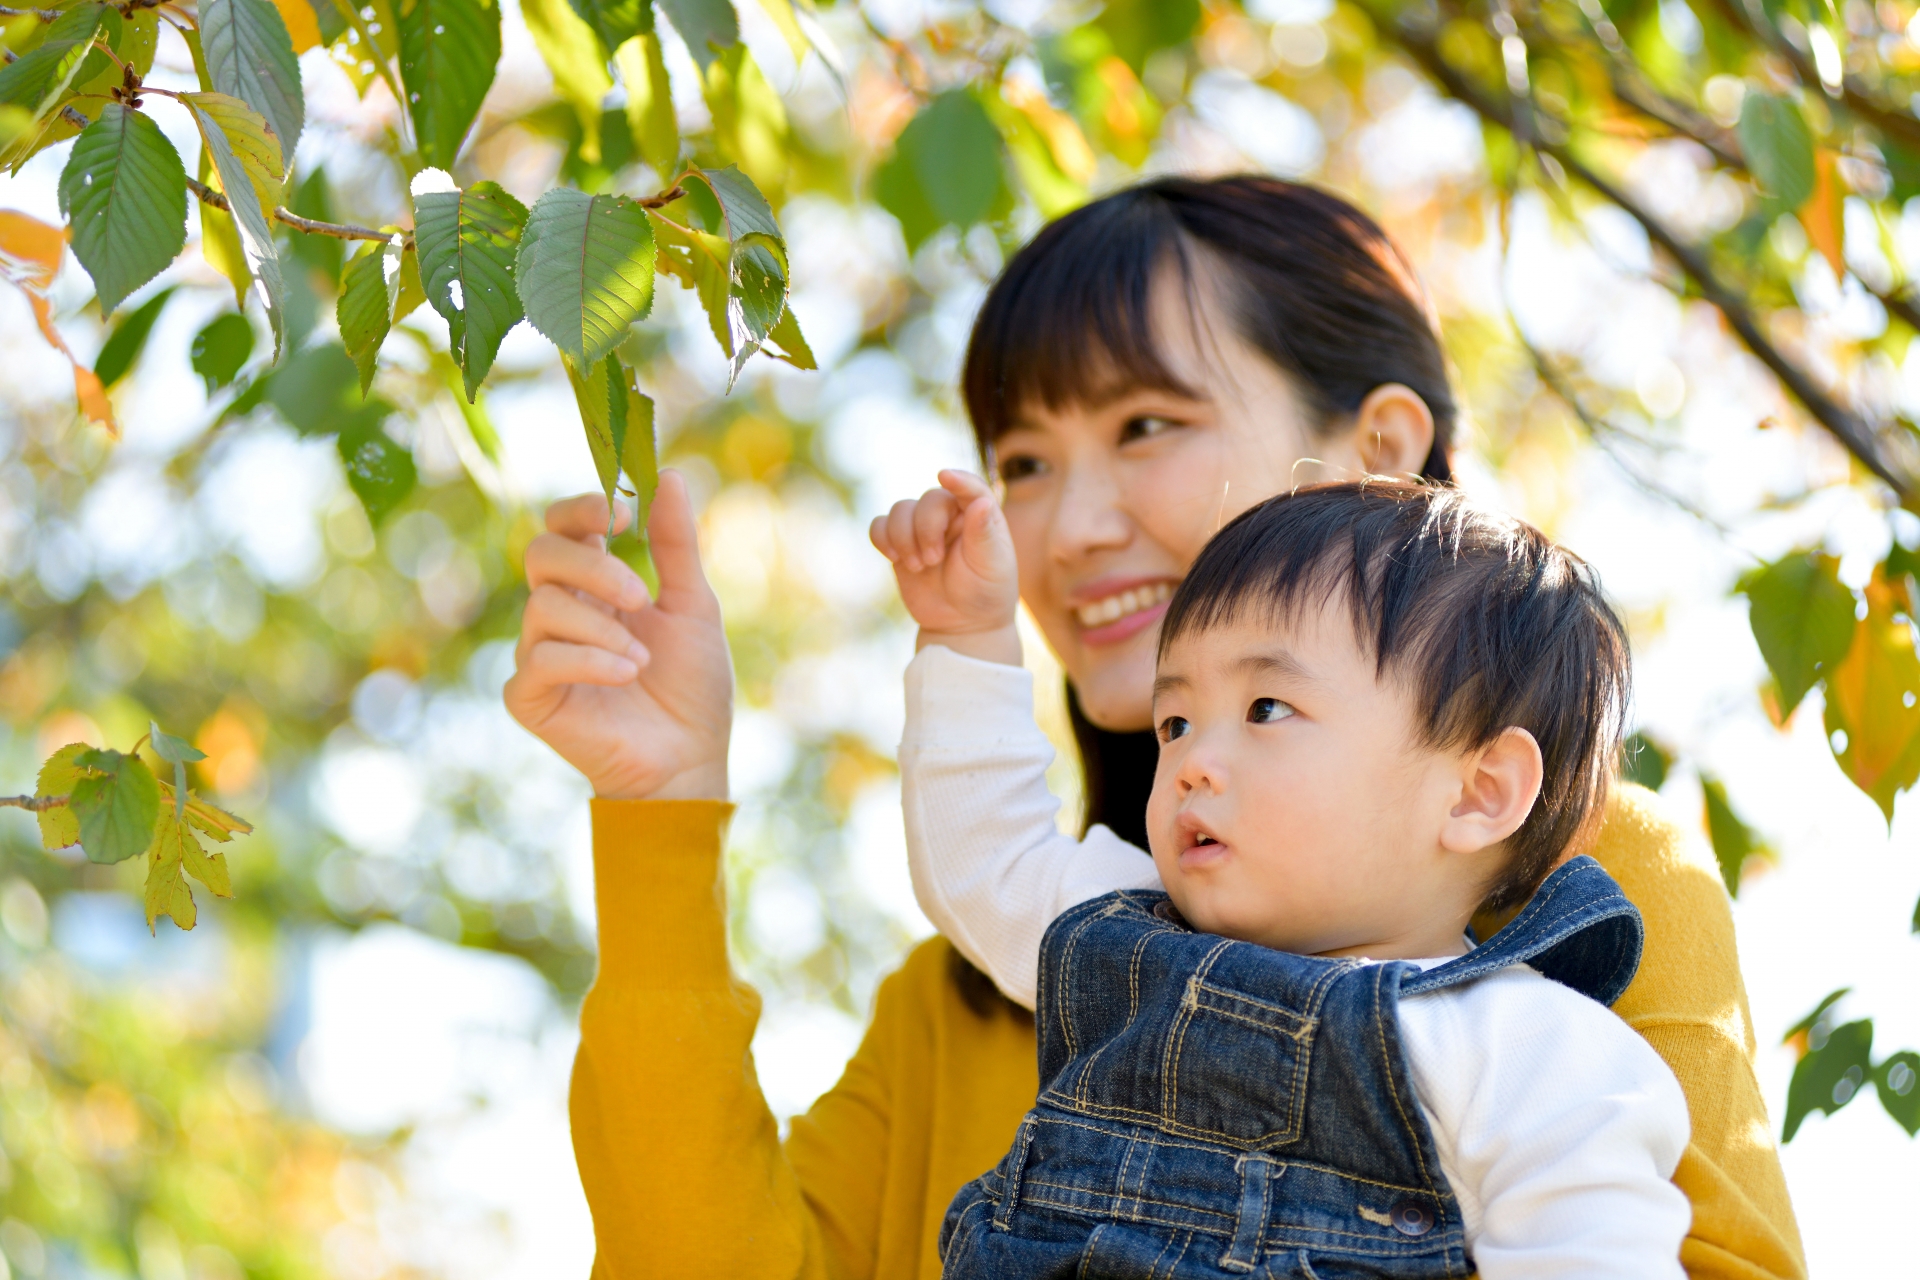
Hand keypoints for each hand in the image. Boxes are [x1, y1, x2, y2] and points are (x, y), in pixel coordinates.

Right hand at [505, 470, 733, 800]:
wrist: (690, 759)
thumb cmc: (691, 686)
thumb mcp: (693, 606)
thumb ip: (675, 545)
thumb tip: (670, 476)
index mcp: (594, 585)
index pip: (562, 526)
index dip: (581, 510)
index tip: (620, 514)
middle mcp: (560, 612)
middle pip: (541, 554)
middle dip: (593, 566)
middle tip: (639, 595)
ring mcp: (539, 653)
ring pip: (542, 607)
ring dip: (600, 626)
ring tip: (641, 659)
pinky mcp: (529, 697)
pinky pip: (539, 660)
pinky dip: (588, 661)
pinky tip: (627, 675)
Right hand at [869, 469, 1020, 665]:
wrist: (963, 624)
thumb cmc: (986, 592)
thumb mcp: (991, 565)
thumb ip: (983, 533)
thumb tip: (980, 501)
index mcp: (979, 515)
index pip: (970, 488)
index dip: (958, 480)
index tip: (944, 476)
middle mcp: (950, 515)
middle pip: (929, 499)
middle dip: (926, 529)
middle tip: (933, 560)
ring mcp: (922, 528)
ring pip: (900, 509)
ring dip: (903, 537)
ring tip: (919, 567)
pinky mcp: (900, 544)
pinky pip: (879, 526)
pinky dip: (881, 537)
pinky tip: (893, 558)